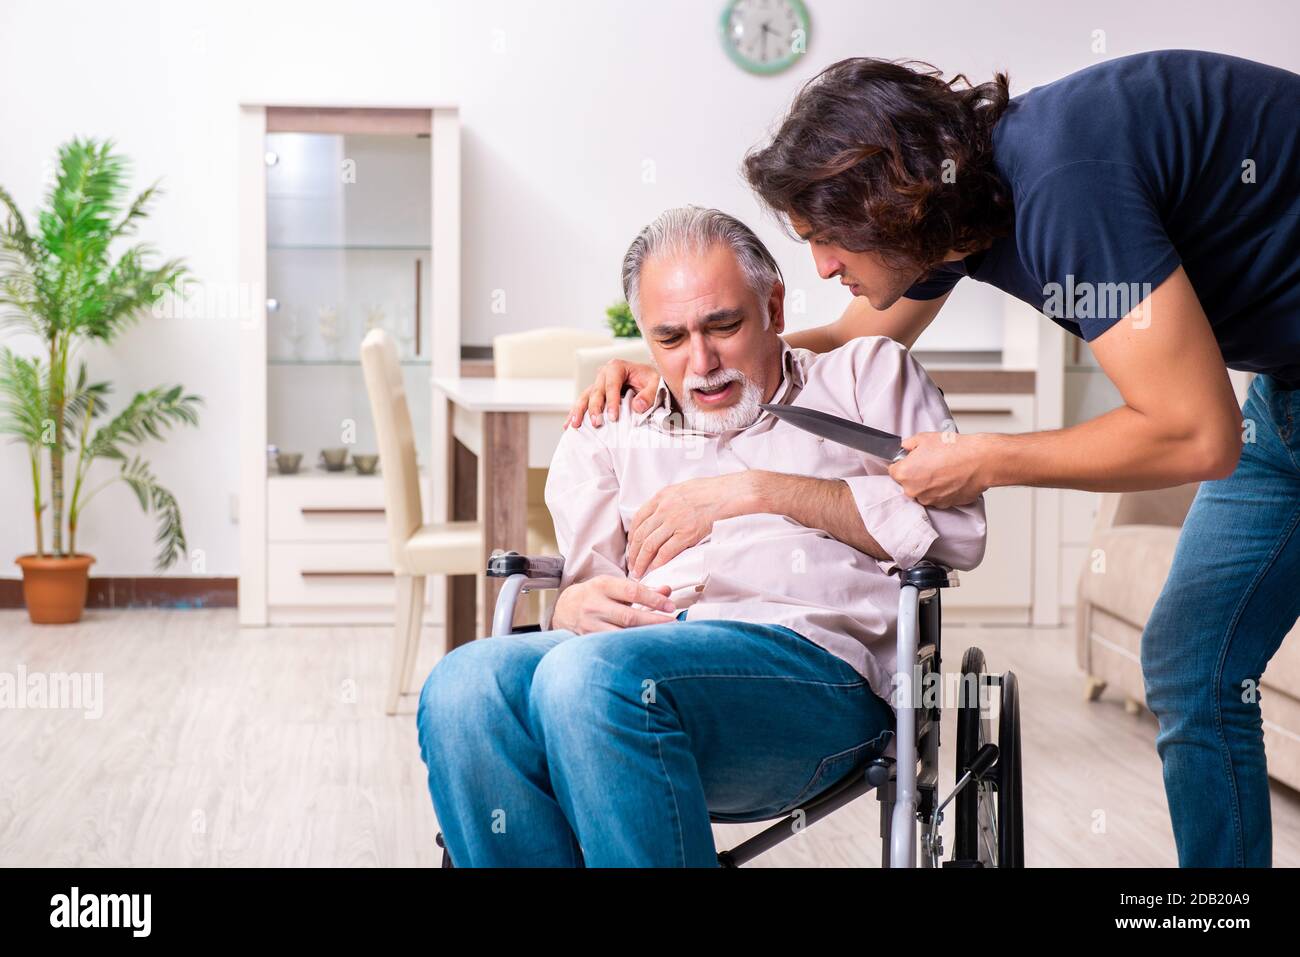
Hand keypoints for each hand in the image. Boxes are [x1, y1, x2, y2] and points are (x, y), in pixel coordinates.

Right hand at [551, 575, 677, 633]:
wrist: (565, 608)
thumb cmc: (597, 594)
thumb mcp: (615, 585)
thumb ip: (642, 589)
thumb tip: (667, 591)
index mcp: (603, 586)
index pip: (632, 592)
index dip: (653, 599)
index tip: (670, 606)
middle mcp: (595, 605)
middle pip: (629, 616)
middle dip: (654, 621)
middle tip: (674, 623)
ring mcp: (591, 625)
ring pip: (621, 634)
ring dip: (645, 636)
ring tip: (664, 637)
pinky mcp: (589, 640)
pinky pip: (613, 645)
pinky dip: (631, 645)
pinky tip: (646, 647)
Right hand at [565, 360, 659, 428]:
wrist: (649, 382)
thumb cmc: (651, 382)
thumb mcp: (656, 384)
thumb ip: (649, 394)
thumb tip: (637, 406)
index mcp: (617, 367)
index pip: (611, 385)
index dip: (611, 401)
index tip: (613, 417)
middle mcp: (604, 373)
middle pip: (596, 391)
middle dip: (594, 408)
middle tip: (597, 424)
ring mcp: (597, 384)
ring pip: (585, 397)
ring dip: (579, 411)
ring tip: (574, 425)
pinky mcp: (595, 394)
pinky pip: (583, 403)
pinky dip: (576, 414)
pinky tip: (568, 425)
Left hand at [626, 474, 744, 577]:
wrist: (730, 494)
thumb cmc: (712, 490)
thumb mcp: (683, 488)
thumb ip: (669, 500)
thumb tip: (662, 513)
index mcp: (662, 496)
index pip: (638, 518)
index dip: (632, 536)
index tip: (632, 546)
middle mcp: (664, 509)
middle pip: (640, 534)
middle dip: (633, 553)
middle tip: (632, 564)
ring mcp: (674, 522)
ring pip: (649, 545)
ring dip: (641, 561)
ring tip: (639, 571)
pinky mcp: (686, 534)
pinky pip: (665, 552)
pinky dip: (657, 563)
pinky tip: (654, 569)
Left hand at [887, 432, 993, 507]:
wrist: (979, 461)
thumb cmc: (954, 449)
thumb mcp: (924, 438)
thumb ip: (908, 445)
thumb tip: (904, 447)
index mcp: (904, 474)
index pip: (893, 470)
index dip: (902, 463)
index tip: (910, 460)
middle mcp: (913, 491)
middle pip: (907, 483)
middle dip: (915, 474)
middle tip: (930, 462)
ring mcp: (929, 500)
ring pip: (922, 491)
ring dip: (928, 483)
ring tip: (942, 469)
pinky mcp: (943, 505)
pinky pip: (936, 497)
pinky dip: (941, 489)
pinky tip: (950, 477)